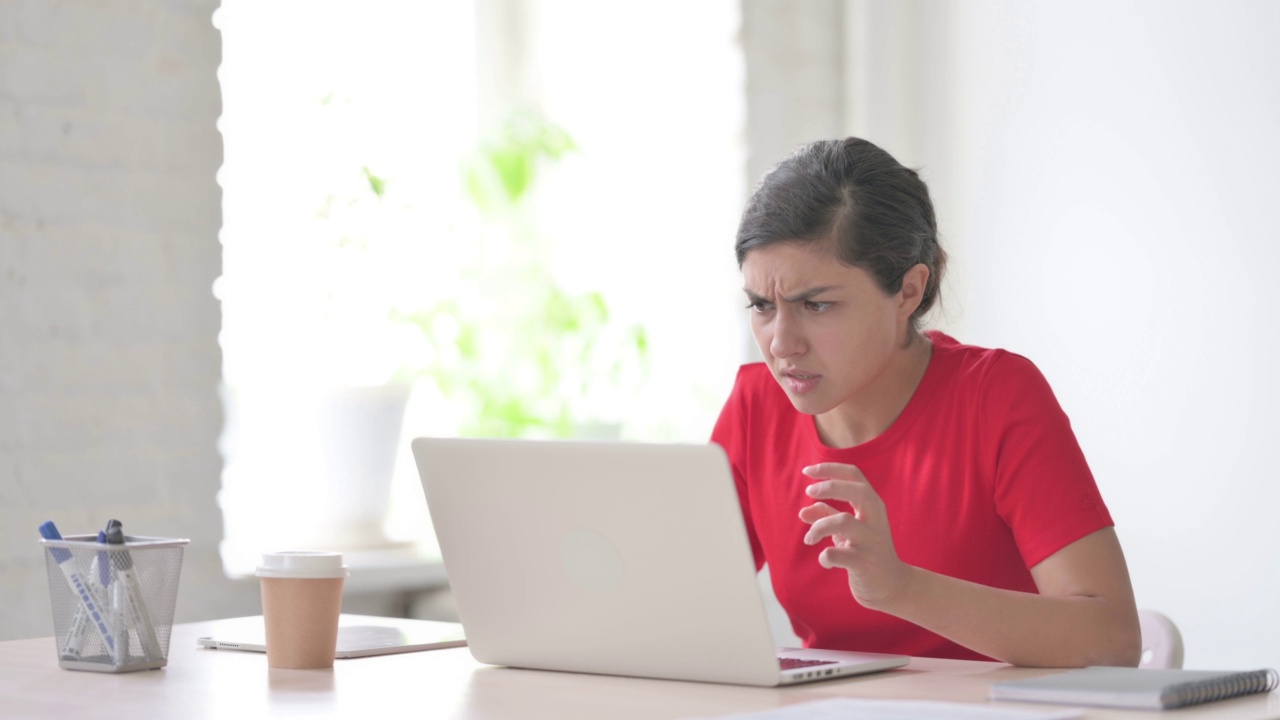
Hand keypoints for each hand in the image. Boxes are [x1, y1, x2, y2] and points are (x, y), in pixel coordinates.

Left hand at [799, 463, 911, 609]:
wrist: (892, 586)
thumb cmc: (867, 551)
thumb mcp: (847, 531)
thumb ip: (827, 517)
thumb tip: (802, 512)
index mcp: (872, 505)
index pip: (854, 475)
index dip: (829, 469)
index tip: (807, 470)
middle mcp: (875, 519)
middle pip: (857, 491)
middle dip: (830, 487)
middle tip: (809, 491)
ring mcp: (872, 541)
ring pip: (843, 522)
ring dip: (819, 527)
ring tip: (809, 538)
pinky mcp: (865, 563)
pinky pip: (839, 554)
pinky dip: (825, 556)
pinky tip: (825, 560)